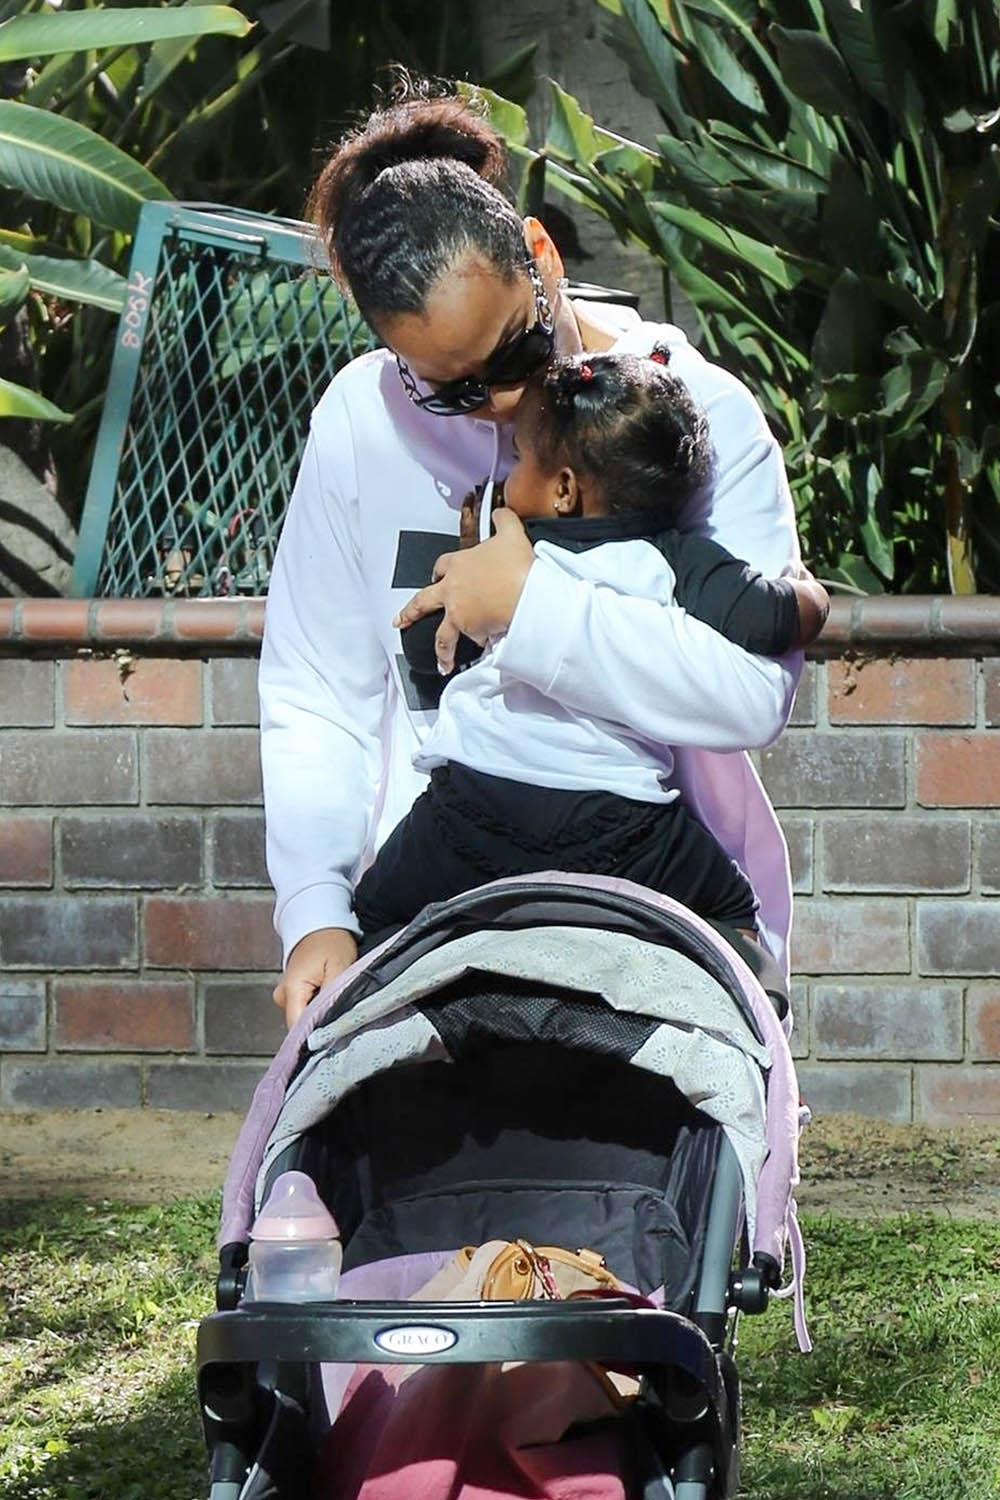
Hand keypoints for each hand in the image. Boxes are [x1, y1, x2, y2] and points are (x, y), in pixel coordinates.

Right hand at [272, 927, 358, 1029]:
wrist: (320, 924)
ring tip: (334, 997)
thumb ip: (333, 997)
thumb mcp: (339, 967)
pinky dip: (316, 1006)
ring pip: (303, 1017)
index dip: (315, 1036)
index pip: (298, 1028)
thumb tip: (330, 1023)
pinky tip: (326, 995)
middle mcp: (282, 995)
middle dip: (320, 1023)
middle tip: (340, 1011)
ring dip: (319, 1013)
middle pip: (301, 1025)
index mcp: (292, 989)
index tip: (332, 1037)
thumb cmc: (331, 941)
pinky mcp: (291, 993)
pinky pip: (303, 1008)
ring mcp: (284, 994)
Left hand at [393, 508, 533, 674]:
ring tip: (442, 662)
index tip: (435, 576)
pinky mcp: (472, 632)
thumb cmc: (517, 564)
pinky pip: (473, 642)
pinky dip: (478, 647)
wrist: (526, 592)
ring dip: (442, 650)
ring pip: (443, 635)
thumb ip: (503, 520)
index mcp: (457, 565)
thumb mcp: (511, 534)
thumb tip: (500, 511)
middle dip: (409, 613)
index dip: (438, 572)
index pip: (440, 567)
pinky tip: (481, 653)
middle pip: (422, 602)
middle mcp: (452, 591)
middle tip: (400, 621)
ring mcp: (459, 614)